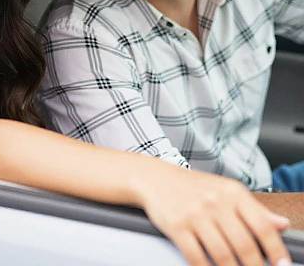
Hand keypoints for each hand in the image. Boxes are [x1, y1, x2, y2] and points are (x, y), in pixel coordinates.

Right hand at [141, 167, 290, 265]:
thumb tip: (282, 225)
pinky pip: (196, 257)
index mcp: (232, 192)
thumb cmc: (193, 187)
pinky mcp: (176, 226)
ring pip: (223, 256)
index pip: (262, 225)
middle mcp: (214, 201)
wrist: (155, 178)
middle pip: (244, 246)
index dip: (275, 250)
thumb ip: (254, 209)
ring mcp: (194, 214)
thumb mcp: (225, 191)